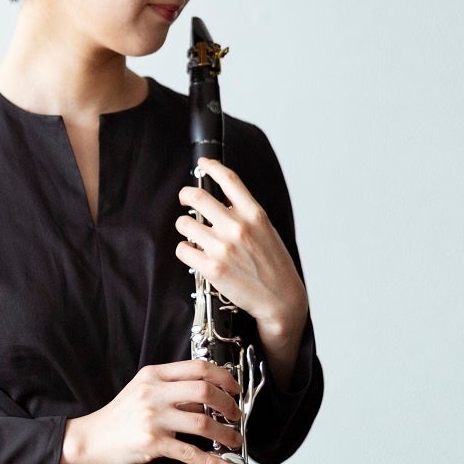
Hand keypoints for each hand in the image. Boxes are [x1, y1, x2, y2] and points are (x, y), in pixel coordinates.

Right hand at [49, 360, 242, 463]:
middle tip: (235, 413)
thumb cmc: (118, 416)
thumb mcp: (141, 390)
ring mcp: (153, 418)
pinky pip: (190, 453)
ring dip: (225, 433)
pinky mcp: (152, 443)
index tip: (234, 387)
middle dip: (228, 404)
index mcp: (154, 375)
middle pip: (204, 391)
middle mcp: (154, 393)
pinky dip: (211, 461)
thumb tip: (206, 395)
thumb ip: (170, 388)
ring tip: (233, 439)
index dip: (223, 377)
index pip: (197, 368)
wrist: (90, 439)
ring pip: (202, 423)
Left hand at [174, 157, 307, 344]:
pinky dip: (185, 250)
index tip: (203, 163)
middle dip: (185, 195)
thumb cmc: (275, 266)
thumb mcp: (267, 231)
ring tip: (194, 234)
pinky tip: (195, 254)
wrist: (281, 300)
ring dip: (185, 227)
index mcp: (254, 214)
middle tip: (185, 199)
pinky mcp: (211, 268)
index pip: (229, 180)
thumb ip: (246, 215)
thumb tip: (223, 202)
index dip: (212, 166)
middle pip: (198, 196)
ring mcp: (222, 247)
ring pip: (184, 224)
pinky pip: (183, 249)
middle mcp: (237, 227)